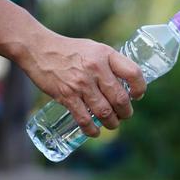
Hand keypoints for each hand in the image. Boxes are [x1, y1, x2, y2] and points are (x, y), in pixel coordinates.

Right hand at [20, 33, 145, 136]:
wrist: (39, 49)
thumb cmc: (71, 50)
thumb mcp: (96, 48)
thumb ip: (111, 63)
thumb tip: (127, 83)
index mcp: (106, 55)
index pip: (134, 73)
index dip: (140, 88)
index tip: (137, 95)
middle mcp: (96, 68)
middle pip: (120, 98)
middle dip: (126, 112)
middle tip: (125, 114)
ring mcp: (81, 83)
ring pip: (105, 112)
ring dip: (112, 123)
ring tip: (112, 124)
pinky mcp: (66, 95)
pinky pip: (84, 119)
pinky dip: (92, 130)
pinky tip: (94, 131)